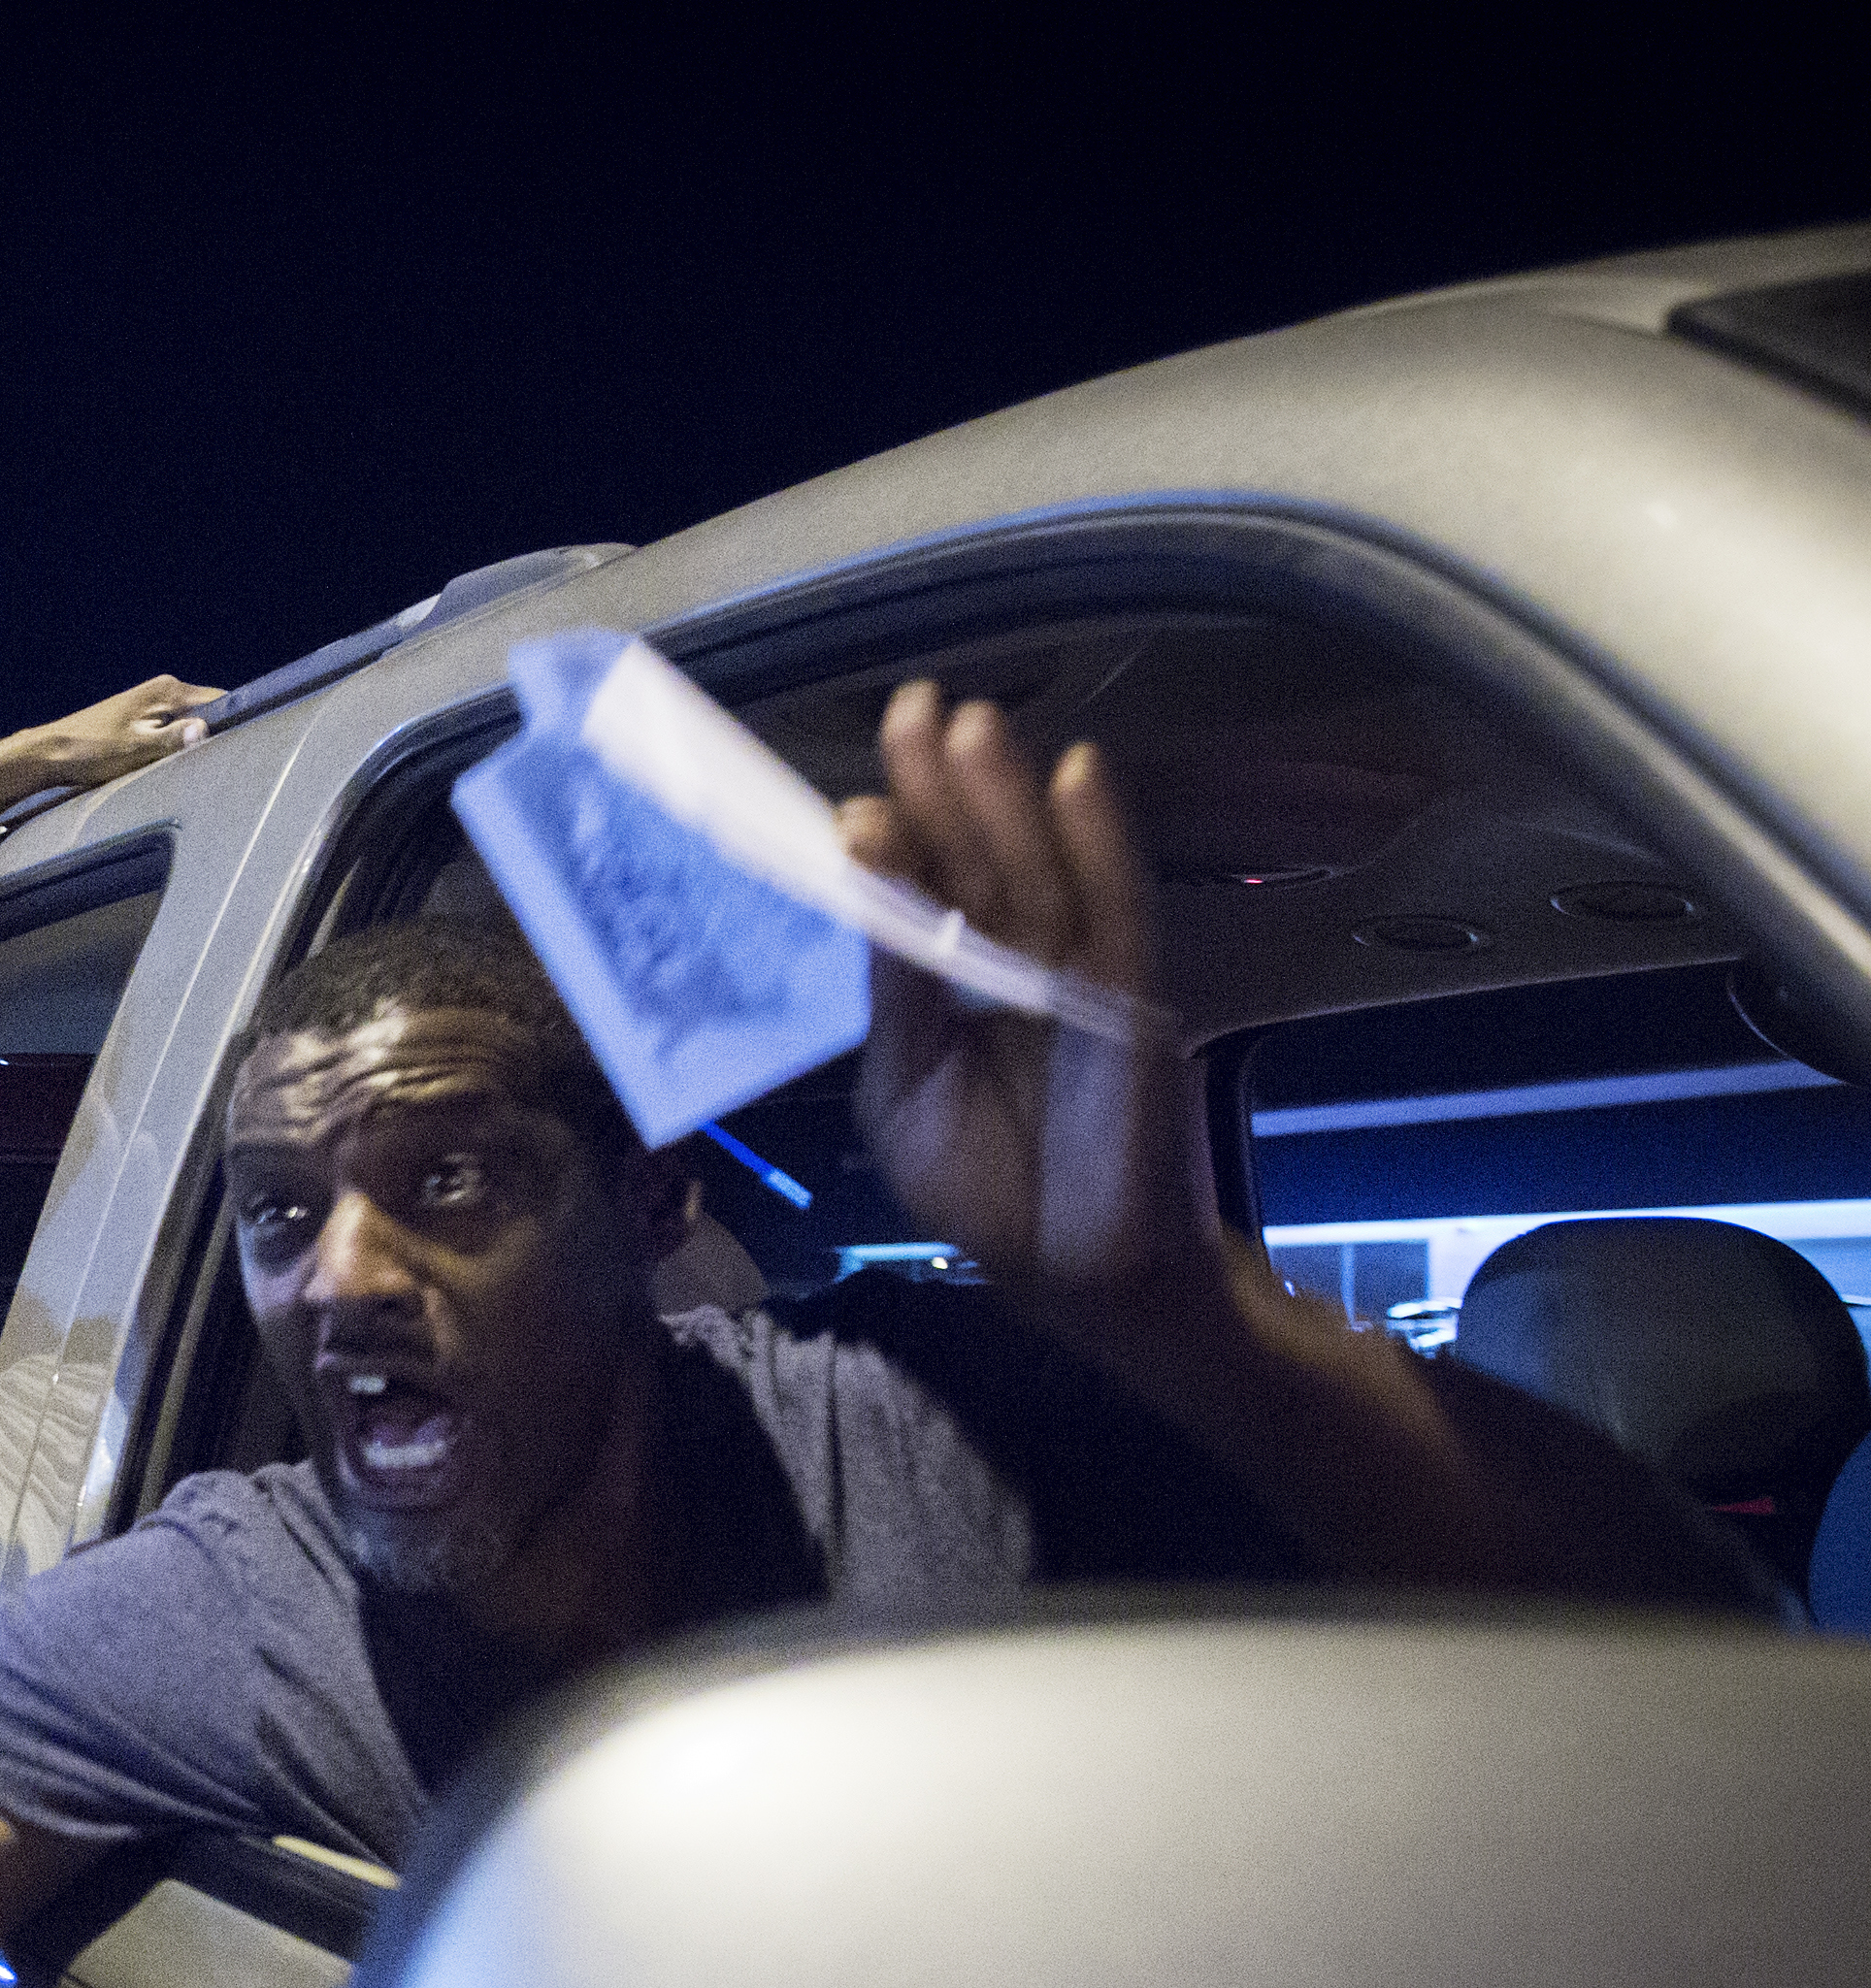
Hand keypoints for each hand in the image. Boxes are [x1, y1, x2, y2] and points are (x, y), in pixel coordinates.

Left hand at [26, 675, 223, 788]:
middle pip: (208, 711)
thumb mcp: (137, 749)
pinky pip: (174, 729)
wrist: (52, 752)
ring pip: (191, 722)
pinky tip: (181, 762)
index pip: (220, 700)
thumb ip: (173, 739)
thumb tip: (205, 730)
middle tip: (229, 761)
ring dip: (197, 742)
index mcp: (168, 690)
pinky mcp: (143, 719)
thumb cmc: (91, 751)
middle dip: (217, 734)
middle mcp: (164, 691)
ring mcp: (152, 704)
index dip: (235, 722)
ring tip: (207, 764)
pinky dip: (180, 745)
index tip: (246, 744)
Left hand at [842, 681, 1209, 1308]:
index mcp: (948, 985)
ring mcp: (1076, 976)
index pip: (920, 892)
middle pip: (976, 860)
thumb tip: (867, 881)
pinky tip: (1074, 776)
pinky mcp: (1130, 1001)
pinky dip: (1097, 842)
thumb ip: (896, 995)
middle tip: (912, 707)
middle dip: (943, 786)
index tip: (857, 785)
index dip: (894, 835)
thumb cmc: (988, 1191)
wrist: (1078, 1279)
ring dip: (1005, 795)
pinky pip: (1112, 910)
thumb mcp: (906, 1093)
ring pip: (1036, 870)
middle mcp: (1012, 964)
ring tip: (970, 724)